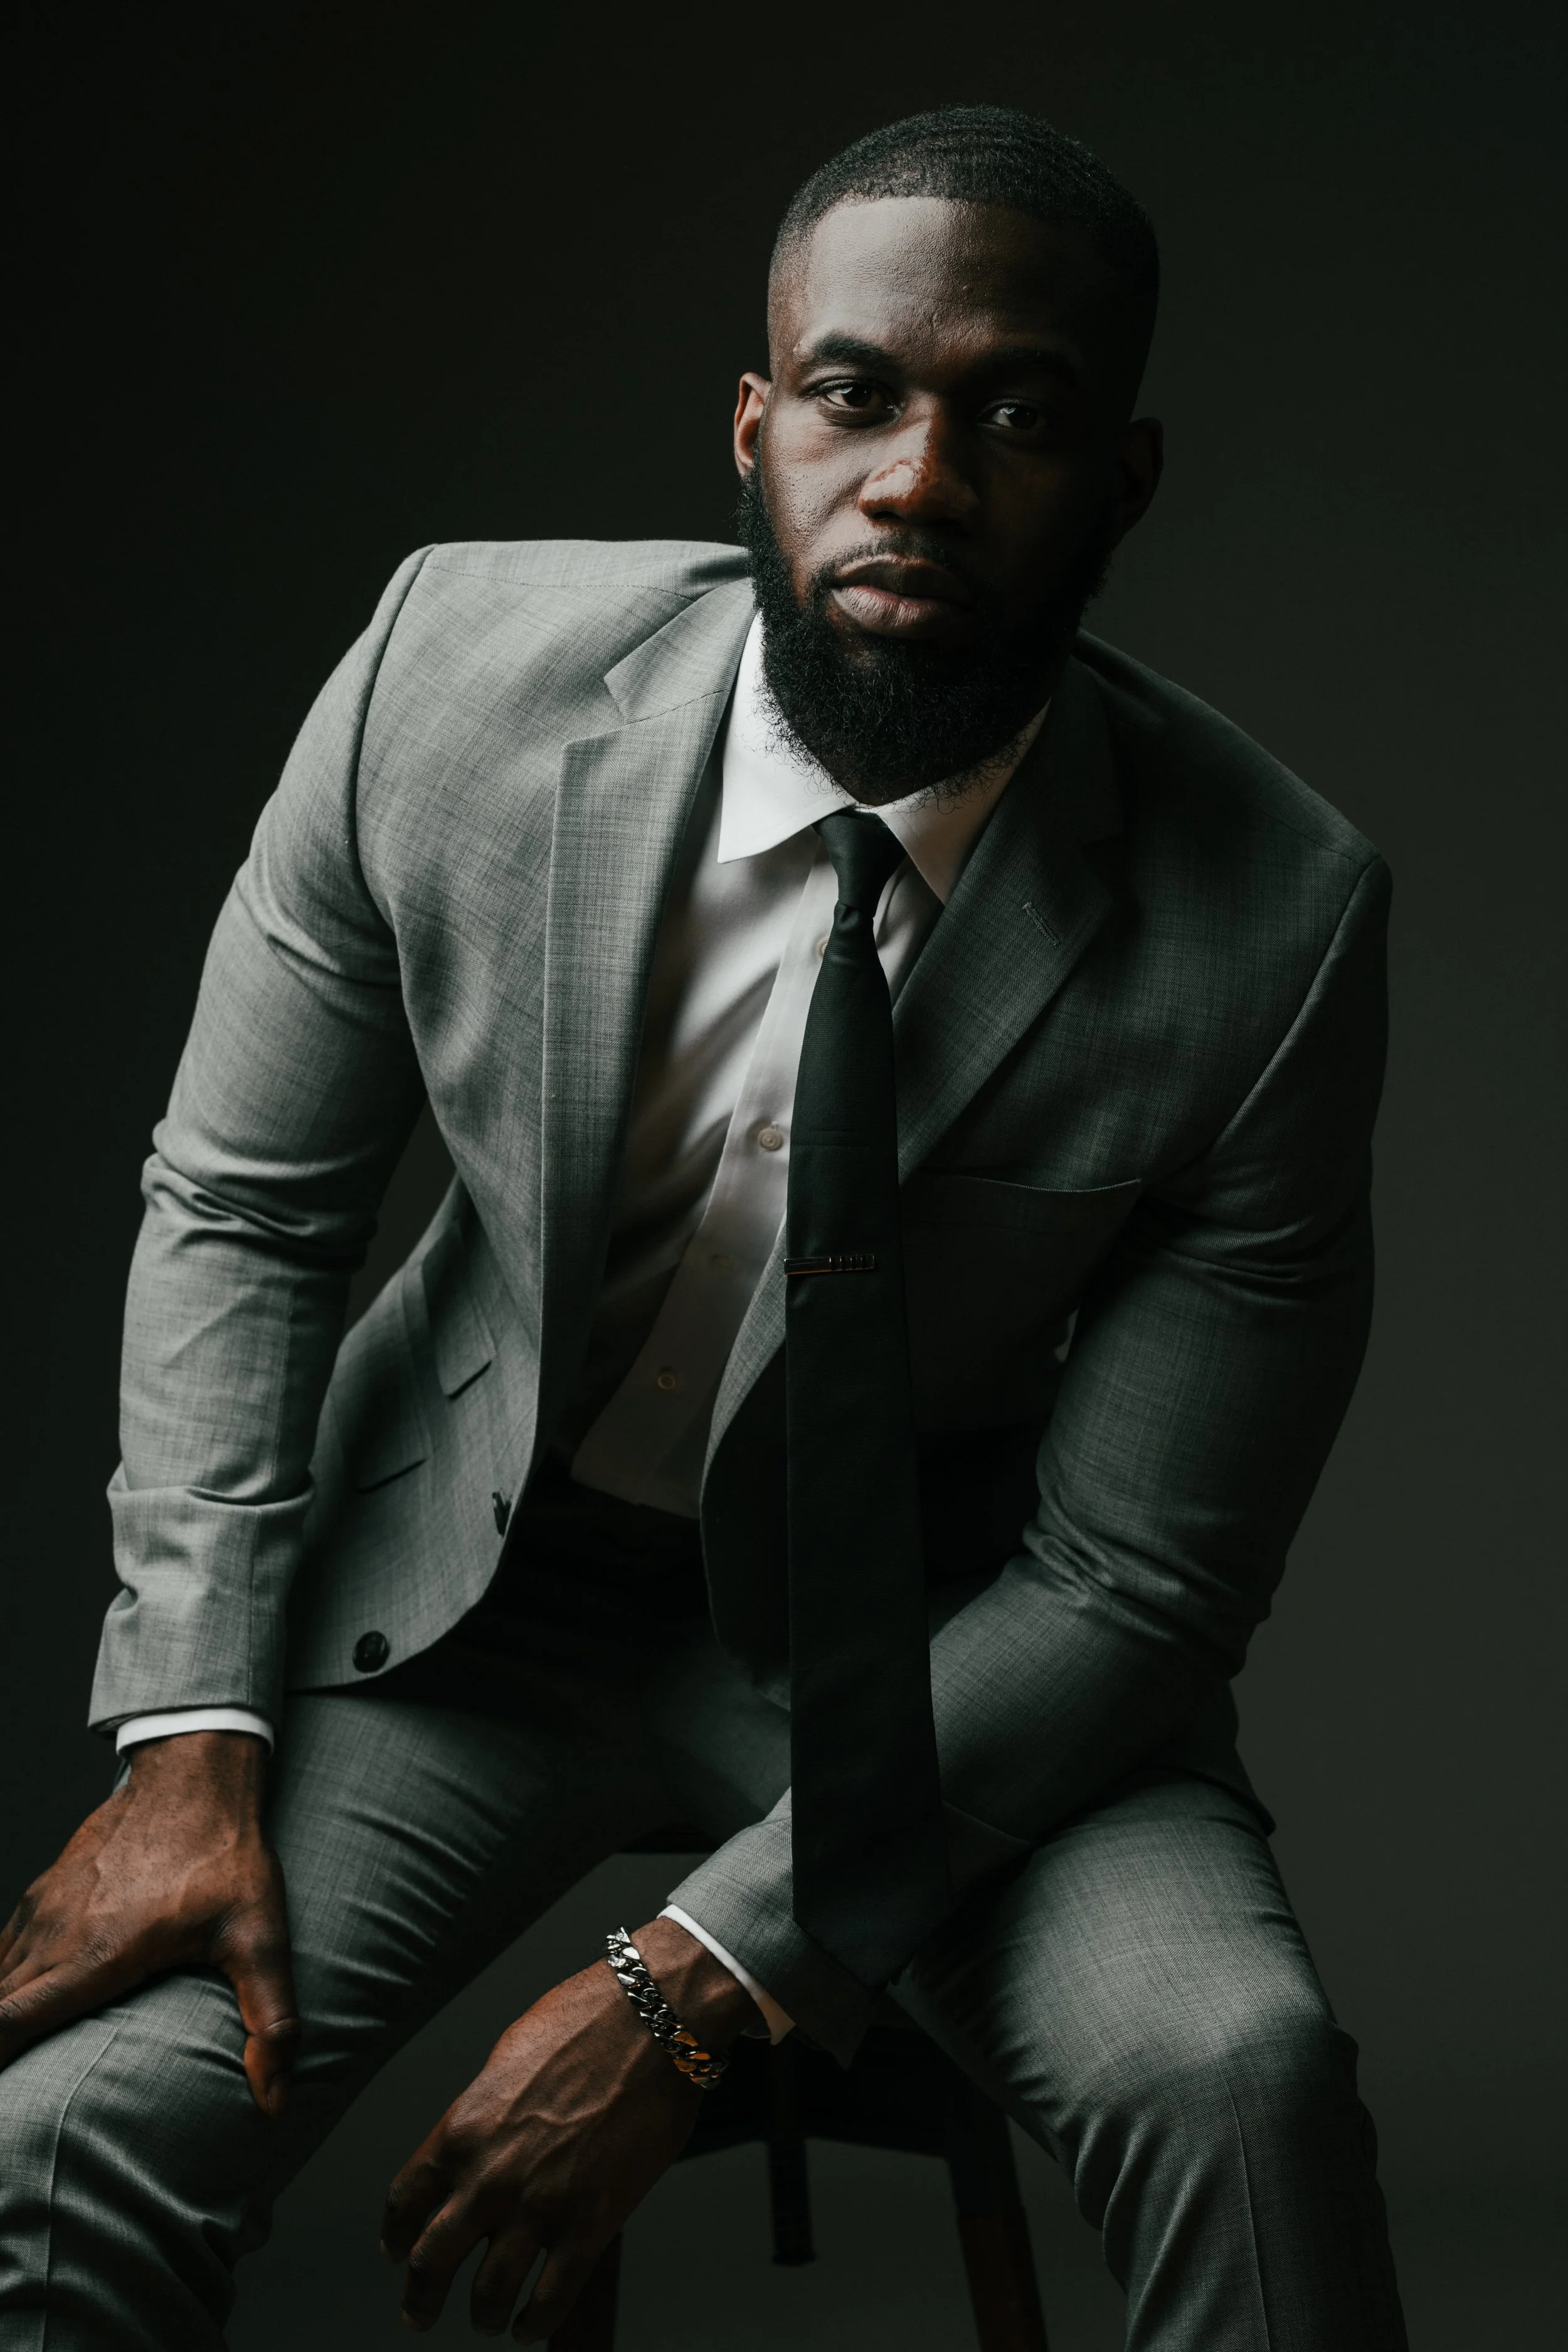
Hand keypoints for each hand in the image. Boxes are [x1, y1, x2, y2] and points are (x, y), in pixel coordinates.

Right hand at [0, 1730, 297, 2114]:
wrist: (194, 1775)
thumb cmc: (226, 1855)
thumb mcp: (261, 1936)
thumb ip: (271, 2020)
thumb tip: (277, 2100)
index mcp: (94, 1959)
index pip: (6, 2023)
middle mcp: (54, 1937)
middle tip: (13, 2100)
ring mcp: (42, 1910)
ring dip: (0, 2017)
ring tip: (16, 2055)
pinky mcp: (42, 1892)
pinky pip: (1, 1950)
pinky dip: (0, 1984)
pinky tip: (15, 2002)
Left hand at [381, 1916, 759, 2339]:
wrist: (652, 2017)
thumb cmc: (585, 2022)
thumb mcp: (508, 2059)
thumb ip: (483, 2113)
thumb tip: (478, 2147)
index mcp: (462, 2129)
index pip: (405, 2201)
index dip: (396, 2235)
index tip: (398, 2249)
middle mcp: (490, 2176)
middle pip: (432, 2262)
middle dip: (421, 2297)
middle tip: (420, 2313)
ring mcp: (541, 2205)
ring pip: (489, 2293)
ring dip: (483, 2315)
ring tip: (487, 2320)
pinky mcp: (592, 2223)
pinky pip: (552, 2298)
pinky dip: (536, 2322)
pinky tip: (531, 2325)